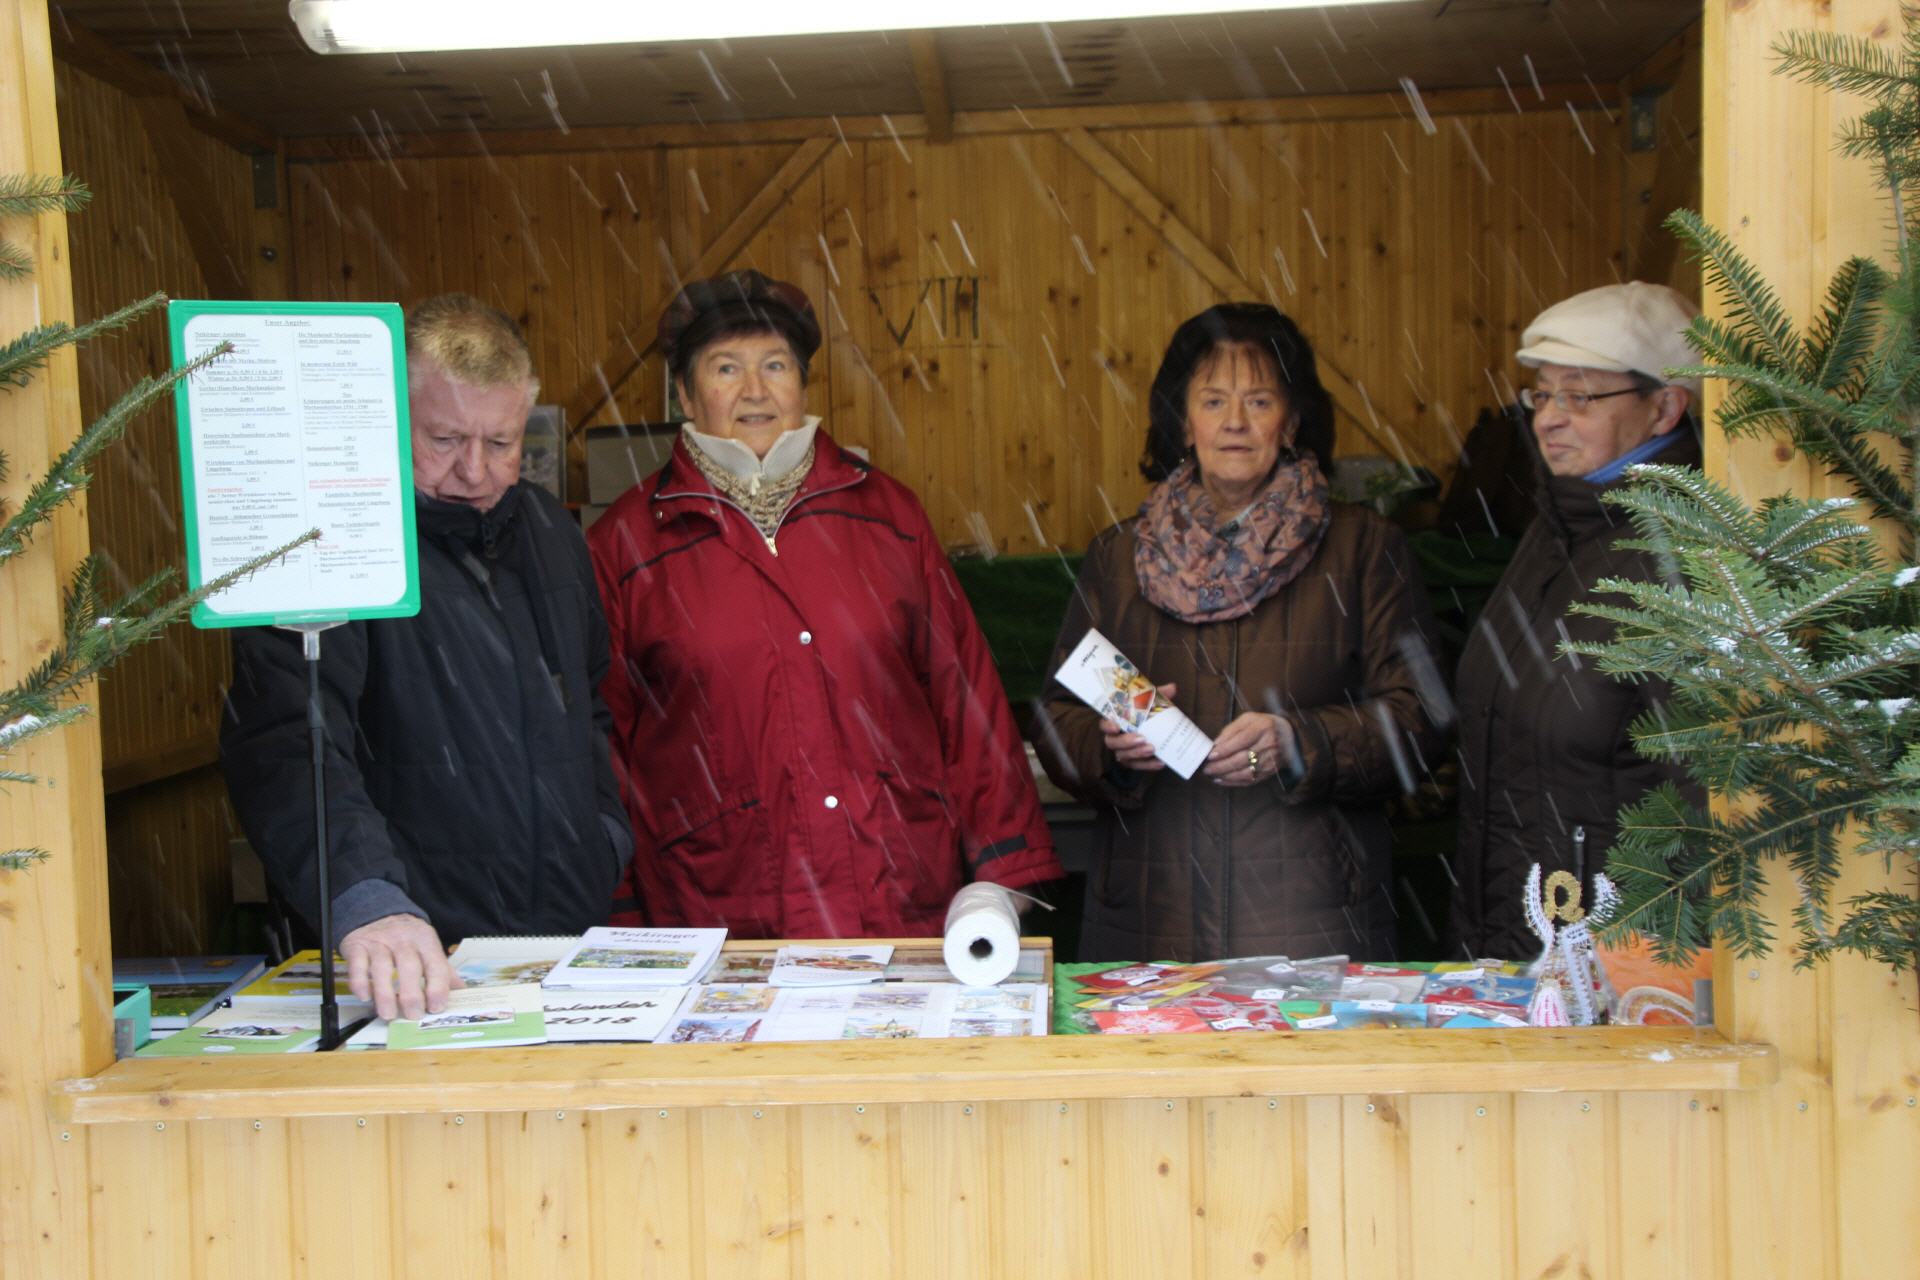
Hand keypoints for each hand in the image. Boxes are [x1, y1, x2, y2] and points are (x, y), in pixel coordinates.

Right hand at [341, 913, 462, 1020]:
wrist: (376, 913)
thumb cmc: (406, 938)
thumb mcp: (428, 947)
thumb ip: (442, 970)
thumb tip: (462, 992)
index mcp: (426, 941)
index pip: (435, 965)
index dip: (438, 988)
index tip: (436, 1007)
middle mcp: (403, 940)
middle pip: (409, 968)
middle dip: (412, 995)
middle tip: (413, 1015)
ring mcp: (379, 942)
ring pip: (382, 969)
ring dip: (385, 995)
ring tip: (388, 1014)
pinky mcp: (357, 946)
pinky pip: (357, 966)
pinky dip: (360, 984)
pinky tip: (366, 997)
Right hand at [1101, 683, 1177, 771]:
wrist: (1150, 730)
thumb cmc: (1144, 715)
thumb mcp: (1148, 704)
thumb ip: (1157, 696)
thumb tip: (1172, 688)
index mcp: (1114, 722)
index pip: (1104, 724)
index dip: (1107, 726)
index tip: (1116, 726)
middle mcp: (1114, 738)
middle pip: (1112, 743)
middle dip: (1126, 742)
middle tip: (1141, 738)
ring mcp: (1122, 752)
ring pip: (1123, 756)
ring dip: (1137, 754)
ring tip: (1152, 749)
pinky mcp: (1132, 762)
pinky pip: (1137, 766)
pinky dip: (1148, 765)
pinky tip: (1160, 762)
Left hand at [1203, 712, 1297, 786]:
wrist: (1290, 737)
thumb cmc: (1264, 726)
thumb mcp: (1248, 719)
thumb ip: (1231, 730)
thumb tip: (1216, 745)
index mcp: (1263, 728)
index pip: (1242, 740)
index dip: (1225, 749)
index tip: (1210, 755)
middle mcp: (1268, 744)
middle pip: (1242, 758)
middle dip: (1222, 765)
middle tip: (1206, 768)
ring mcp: (1270, 760)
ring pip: (1246, 772)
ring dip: (1226, 776)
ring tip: (1212, 774)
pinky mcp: (1269, 772)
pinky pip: (1250, 780)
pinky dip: (1233, 782)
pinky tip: (1221, 780)